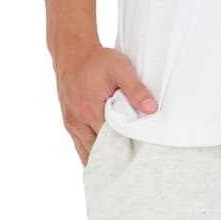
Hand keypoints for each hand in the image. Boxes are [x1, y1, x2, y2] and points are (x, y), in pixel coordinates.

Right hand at [51, 42, 156, 163]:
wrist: (71, 52)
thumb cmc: (96, 59)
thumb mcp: (119, 67)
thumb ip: (136, 89)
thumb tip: (152, 109)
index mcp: (90, 111)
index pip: (111, 143)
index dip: (125, 152)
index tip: (138, 157)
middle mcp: (77, 121)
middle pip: (98, 152)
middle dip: (114, 159)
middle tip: (132, 166)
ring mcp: (71, 124)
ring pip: (86, 153)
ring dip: (102, 160)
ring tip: (119, 168)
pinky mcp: (68, 123)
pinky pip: (80, 147)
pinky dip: (91, 154)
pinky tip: (104, 162)